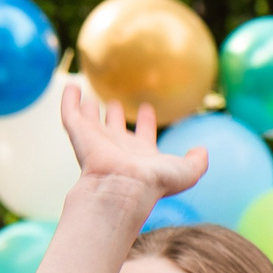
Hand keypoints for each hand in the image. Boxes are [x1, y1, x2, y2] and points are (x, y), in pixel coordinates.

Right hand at [56, 83, 205, 205]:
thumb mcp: (187, 171)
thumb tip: (203, 151)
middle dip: (116, 116)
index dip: (145, 123)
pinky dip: (70, 99)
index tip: (147, 109)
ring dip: (90, 111)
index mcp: (142, 155)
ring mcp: (97, 140)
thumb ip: (197, 162)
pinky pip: (71, 112)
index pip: (143, 135)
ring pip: (91, 122)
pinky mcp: (79, 133)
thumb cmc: (155, 181)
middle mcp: (118, 148)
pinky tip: (71, 87)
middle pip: (115, 129)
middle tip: (116, 103)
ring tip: (90, 99)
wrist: (124, 185)